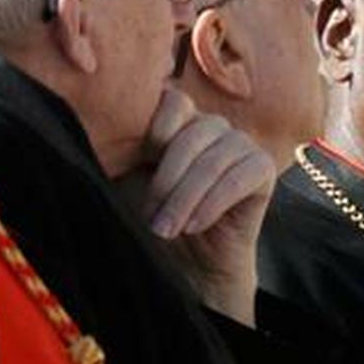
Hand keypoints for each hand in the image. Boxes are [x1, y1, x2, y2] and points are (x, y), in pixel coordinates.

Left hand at [141, 88, 273, 325]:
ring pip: (215, 160)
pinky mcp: (262, 169)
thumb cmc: (153, 218)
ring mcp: (241, 144)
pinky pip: (240, 178)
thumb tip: (101, 126)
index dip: (155, 130)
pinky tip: (194, 226)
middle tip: (151, 217)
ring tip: (168, 228)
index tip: (138, 166)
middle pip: (194, 133)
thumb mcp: (128, 179)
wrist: (188, 264)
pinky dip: (213, 204)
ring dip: (187, 198)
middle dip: (167, 179)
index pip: (173, 100)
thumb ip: (120, 148)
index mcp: (180, 119)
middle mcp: (213, 125)